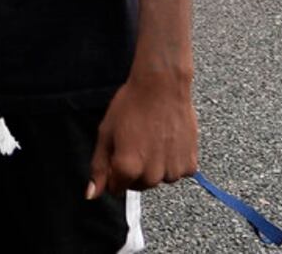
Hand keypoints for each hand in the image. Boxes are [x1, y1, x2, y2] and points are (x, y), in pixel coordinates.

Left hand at [86, 71, 198, 198]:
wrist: (162, 86)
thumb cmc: (132, 105)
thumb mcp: (106, 133)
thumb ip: (98, 166)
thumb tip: (92, 194)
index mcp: (126, 168)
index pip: (116, 189)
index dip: (114, 171)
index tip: (119, 153)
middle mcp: (151, 175)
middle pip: (138, 186)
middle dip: (134, 170)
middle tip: (136, 143)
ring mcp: (172, 171)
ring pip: (158, 180)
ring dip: (154, 166)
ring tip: (153, 139)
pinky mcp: (189, 165)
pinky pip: (177, 173)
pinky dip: (172, 161)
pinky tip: (168, 141)